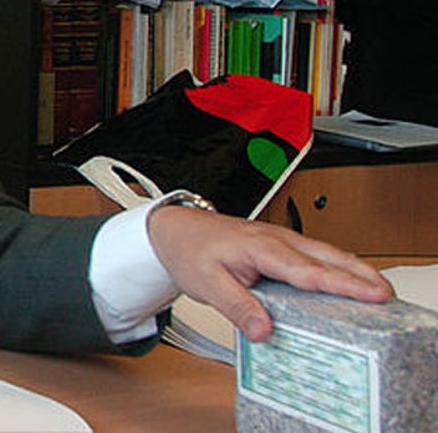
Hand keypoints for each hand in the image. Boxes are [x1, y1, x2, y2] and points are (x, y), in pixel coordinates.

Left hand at [147, 206, 393, 342]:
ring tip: (376, 290)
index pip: (310, 270)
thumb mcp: (207, 284)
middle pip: (328, 256)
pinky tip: (346, 281)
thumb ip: (237, 307)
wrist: (174, 229)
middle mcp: (276, 239)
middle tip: (385, 295)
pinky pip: (314, 255)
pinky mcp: (279, 245)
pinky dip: (336, 266)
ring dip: (353, 269)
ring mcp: (280, 239)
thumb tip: (263, 330)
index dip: (343, 284)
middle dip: (360, 274)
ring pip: (325, 252)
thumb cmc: (189, 250)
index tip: (370, 294)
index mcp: (262, 247)